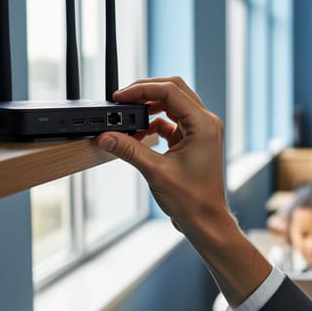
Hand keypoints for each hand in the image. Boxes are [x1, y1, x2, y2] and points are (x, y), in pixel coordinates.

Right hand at [96, 77, 270, 308]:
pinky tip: (138, 134)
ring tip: (127, 119)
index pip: (170, 91)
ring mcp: (201, 130)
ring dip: (149, 108)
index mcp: (203, 124)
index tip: (120, 96)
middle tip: (121, 100)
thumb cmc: (192, 200)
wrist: (205, 221)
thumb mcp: (156, 171)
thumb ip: (129, 150)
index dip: (142, 90)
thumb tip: (106, 136)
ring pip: (172, 104)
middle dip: (145, 92)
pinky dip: (153, 123)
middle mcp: (206, 122)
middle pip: (173, 90)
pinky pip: (171, 121)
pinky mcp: (194, 140)